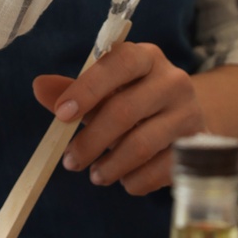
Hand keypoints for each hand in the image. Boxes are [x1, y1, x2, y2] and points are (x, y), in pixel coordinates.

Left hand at [33, 41, 205, 196]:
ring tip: (95, 175)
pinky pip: (158, 171)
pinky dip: (134, 181)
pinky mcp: (198, 146)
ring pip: (140, 145)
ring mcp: (189, 114)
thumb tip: (39, 87)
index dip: (87, 89)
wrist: (186, 119)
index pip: (119, 63)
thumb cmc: (135, 101)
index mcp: (146, 57)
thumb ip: (72, 90)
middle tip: (70, 161)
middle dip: (90, 141)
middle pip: (125, 111)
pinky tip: (125, 179)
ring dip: (110, 166)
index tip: (61, 115)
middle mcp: (173, 81)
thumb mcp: (106, 91)